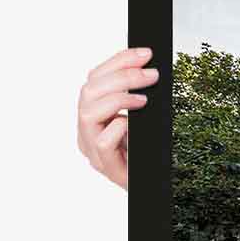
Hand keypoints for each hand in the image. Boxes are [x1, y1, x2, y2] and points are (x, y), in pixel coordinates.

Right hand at [76, 48, 156, 188]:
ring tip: (144, 98)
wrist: (152, 186)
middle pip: (88, 91)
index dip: (118, 61)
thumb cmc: (147, 152)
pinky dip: (118, 127)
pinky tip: (132, 124)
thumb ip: (137, 97)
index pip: (95, 79)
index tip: (144, 53)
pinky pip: (102, 141)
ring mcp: (92, 150)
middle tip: (151, 74)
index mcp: (93, 115)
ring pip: (88, 112)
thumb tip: (147, 68)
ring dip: (119, 98)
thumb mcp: (143, 119)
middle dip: (121, 76)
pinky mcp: (107, 167)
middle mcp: (87, 130)